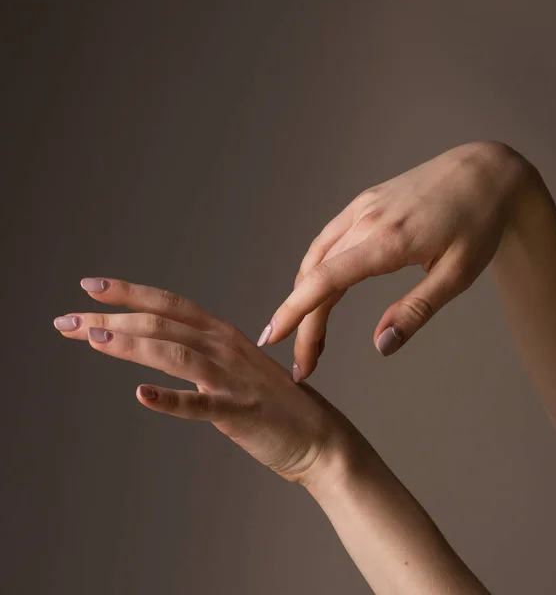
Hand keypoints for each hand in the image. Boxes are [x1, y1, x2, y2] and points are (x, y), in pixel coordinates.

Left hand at [53, 277, 356, 485]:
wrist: (320, 436)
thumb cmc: (273, 404)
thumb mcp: (234, 368)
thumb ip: (201, 354)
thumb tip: (161, 347)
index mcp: (224, 335)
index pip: (170, 305)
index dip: (129, 293)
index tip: (90, 287)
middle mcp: (226, 348)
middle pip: (163, 324)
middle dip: (111, 318)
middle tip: (67, 319)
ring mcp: (233, 379)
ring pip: (175, 353)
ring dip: (131, 344)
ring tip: (91, 338)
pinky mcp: (240, 412)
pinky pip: (202, 405)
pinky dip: (171, 400)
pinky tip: (141, 396)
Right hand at [259, 140, 528, 379]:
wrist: (484, 171)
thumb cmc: (478, 224)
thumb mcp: (458, 275)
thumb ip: (416, 310)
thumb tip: (381, 346)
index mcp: (389, 242)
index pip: (327, 280)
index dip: (295, 312)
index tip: (273, 339)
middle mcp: (366, 222)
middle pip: (316, 277)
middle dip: (301, 322)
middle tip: (303, 363)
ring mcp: (361, 209)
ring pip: (316, 258)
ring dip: (304, 297)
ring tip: (306, 334)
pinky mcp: (363, 203)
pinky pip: (327, 239)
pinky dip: (313, 270)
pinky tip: (316, 289)